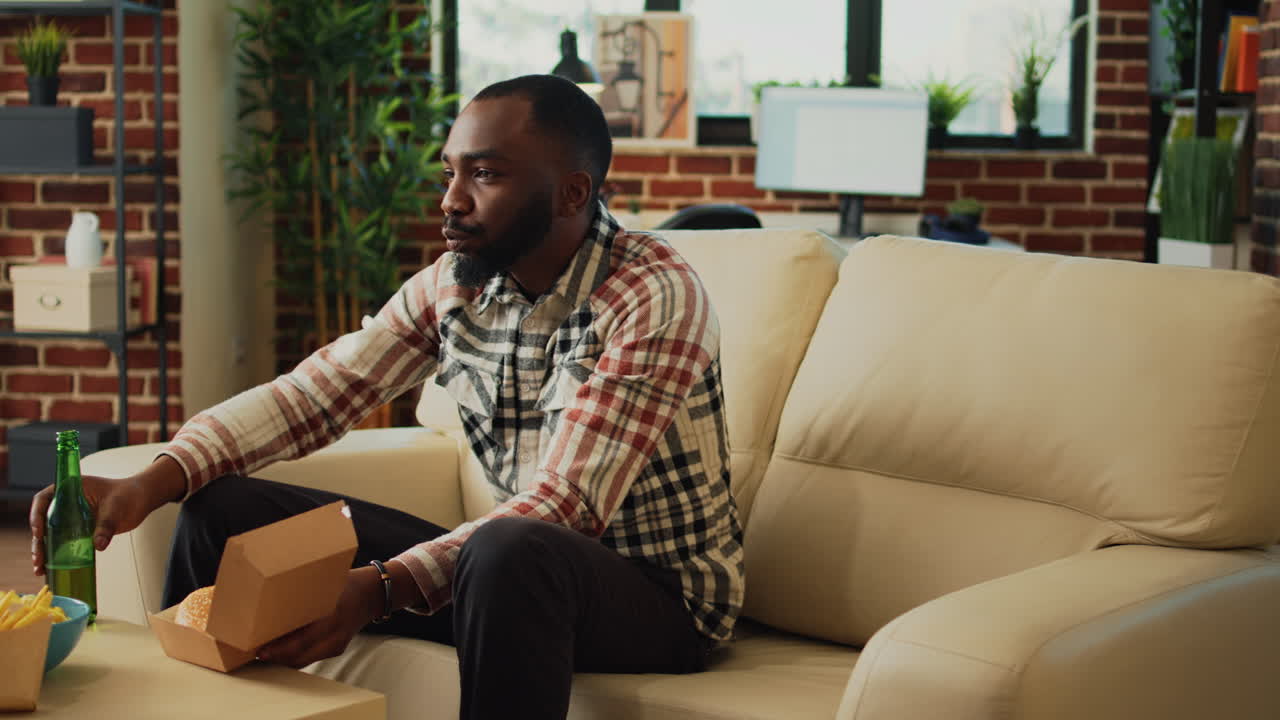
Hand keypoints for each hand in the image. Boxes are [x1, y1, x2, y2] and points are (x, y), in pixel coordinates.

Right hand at [30, 455, 185, 574]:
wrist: (142, 499)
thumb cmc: (129, 495)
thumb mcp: (117, 508)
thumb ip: (107, 525)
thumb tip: (98, 545)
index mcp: (71, 488)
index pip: (44, 499)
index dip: (36, 515)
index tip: (39, 532)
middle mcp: (66, 502)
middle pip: (43, 521)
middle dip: (38, 541)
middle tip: (38, 559)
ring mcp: (71, 516)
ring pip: (50, 534)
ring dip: (44, 551)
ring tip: (40, 569)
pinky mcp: (78, 530)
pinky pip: (62, 542)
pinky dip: (56, 555)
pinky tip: (50, 569)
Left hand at [255, 566, 382, 668]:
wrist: (372, 594)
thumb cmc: (346, 583)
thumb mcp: (324, 584)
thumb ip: (302, 595)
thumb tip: (269, 599)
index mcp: (333, 617)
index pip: (301, 642)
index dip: (277, 649)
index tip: (258, 648)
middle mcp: (336, 635)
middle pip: (299, 657)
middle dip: (275, 658)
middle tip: (254, 652)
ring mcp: (337, 645)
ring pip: (303, 661)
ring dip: (282, 659)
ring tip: (263, 652)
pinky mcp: (336, 649)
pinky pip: (310, 658)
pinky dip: (293, 656)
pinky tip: (279, 651)